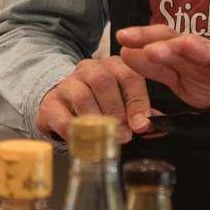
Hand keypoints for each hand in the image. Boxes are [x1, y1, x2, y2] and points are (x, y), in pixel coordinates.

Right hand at [35, 56, 153, 141]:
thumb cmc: (99, 105)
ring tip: (106, 138)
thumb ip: (140, 113)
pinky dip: (74, 132)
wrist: (62, 106)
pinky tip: (83, 143)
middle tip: (125, 134)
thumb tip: (159, 126)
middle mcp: (89, 69)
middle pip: (104, 81)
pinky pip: (61, 116)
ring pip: (82, 96)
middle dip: (117, 110)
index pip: (129, 75)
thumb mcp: (123, 104)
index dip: (137, 101)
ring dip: (97, 120)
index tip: (142, 124)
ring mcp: (67, 84)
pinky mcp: (50, 103)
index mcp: (113, 65)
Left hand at [113, 27, 209, 110]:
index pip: (165, 41)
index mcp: (191, 55)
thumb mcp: (186, 81)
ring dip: (198, 48)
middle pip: (186, 43)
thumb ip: (158, 69)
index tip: (121, 38)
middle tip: (144, 46)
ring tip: (182, 44)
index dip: (145, 39)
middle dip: (166, 43)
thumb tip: (125, 53)